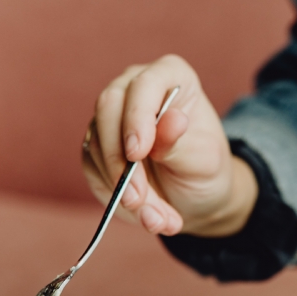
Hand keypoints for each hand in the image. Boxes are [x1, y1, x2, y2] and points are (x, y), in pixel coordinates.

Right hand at [82, 55, 257, 236]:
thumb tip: (171, 119)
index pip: (144, 84)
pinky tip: (145, 216)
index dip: (137, 117)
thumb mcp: (202, 160)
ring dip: (122, 188)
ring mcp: (111, 118)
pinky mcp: (96, 148)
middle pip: (108, 108)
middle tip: (136, 198)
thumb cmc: (203, 170)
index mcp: (169, 76)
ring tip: (157, 219)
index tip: (138, 153)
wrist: (192, 196)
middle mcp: (134, 89)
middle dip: (120, 160)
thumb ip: (180, 142)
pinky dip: (115, 197)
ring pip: (98, 145)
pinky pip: (93, 168)